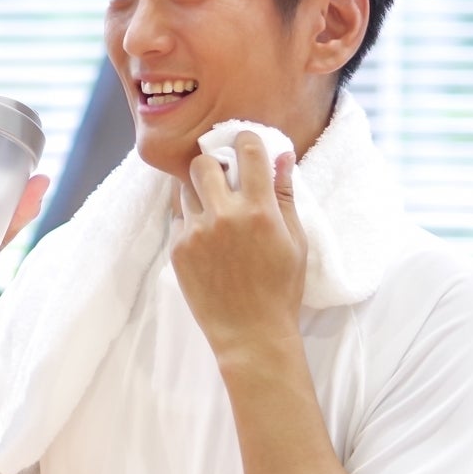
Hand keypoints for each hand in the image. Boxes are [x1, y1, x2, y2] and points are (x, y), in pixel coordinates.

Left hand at [172, 131, 305, 356]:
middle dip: (212, 164)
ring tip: (216, 210)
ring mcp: (196, 233)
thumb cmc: (280, 288)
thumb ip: (285, 195)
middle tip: (224, 177)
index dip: (246, 140)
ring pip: (185, 190)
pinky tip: (208, 238)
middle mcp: (224, 217)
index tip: (246, 143)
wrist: (250, 333)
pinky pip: (179, 219)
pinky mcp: (177, 249)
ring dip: (199, 192)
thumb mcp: (295, 240)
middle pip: (202, 164)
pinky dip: (192, 220)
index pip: (247, 152)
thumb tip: (281, 155)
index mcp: (259, 211)